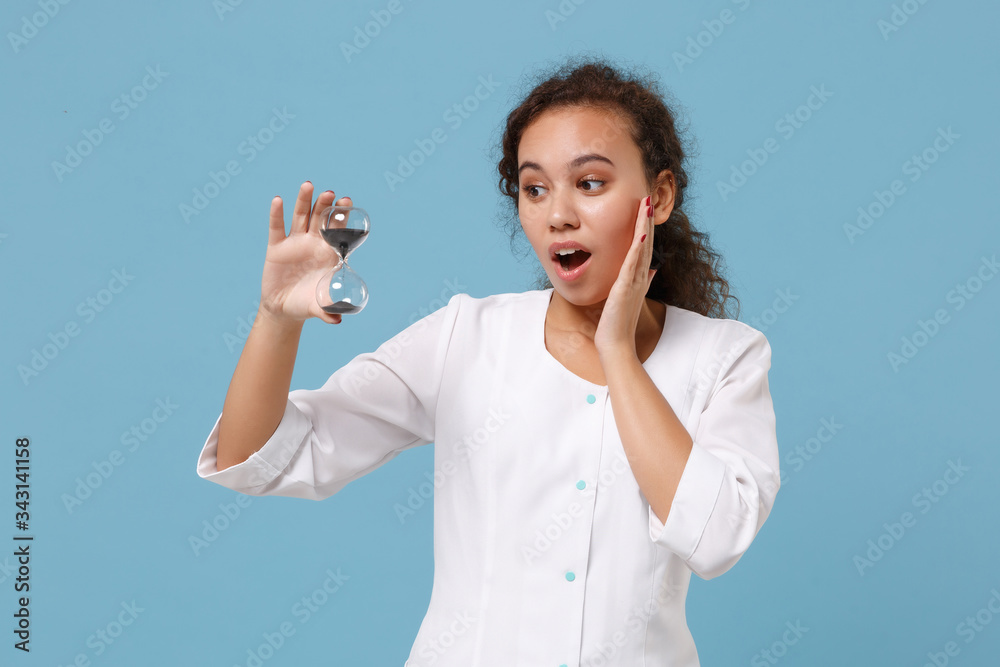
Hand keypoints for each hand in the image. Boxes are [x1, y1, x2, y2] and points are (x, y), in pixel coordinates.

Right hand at [259, 181, 348, 325]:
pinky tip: (278, 200)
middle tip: (331, 193)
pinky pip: (277, 228)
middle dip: (325, 205)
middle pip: (319, 218)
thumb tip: (337, 320)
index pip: (337, 230)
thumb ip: (328, 311)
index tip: (348, 201)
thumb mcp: (317, 307)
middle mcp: (312, 244)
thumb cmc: (306, 305)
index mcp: (328, 254)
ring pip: (300, 217)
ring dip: (304, 201)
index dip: (341, 217)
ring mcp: (295, 243)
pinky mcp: (276, 247)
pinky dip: (277, 214)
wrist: (283, 309)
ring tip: (309, 185)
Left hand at [593, 194, 656, 358]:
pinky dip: (637, 249)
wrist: (616, 344)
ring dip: (644, 227)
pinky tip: (640, 235)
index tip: (644, 208)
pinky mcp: (625, 289)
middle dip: (646, 220)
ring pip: (641, 249)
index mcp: (639, 278)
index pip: (644, 247)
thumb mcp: (630, 298)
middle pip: (646, 243)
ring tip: (645, 206)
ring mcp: (634, 282)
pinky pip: (632, 265)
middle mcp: (640, 277)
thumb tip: (651, 271)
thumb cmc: (619, 323)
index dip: (645, 227)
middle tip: (648, 198)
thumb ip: (642, 283)